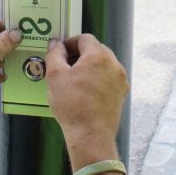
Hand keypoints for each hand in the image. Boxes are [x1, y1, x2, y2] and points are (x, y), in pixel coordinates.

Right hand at [45, 34, 128, 168]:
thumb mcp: (55, 76)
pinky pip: (107, 79)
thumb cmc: (73, 105)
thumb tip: (56, 45)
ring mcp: (120, 80)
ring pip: (102, 65)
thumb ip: (54, 55)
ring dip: (88, 68)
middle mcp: (114, 64)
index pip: (84, 39)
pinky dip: (96, 80)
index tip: (59, 52)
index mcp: (99, 56)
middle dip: (79, 55)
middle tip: (63, 66)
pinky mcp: (121, 94)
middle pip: (95, 50)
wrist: (91, 135)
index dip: (69, 43)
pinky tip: (84, 92)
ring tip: (73, 81)